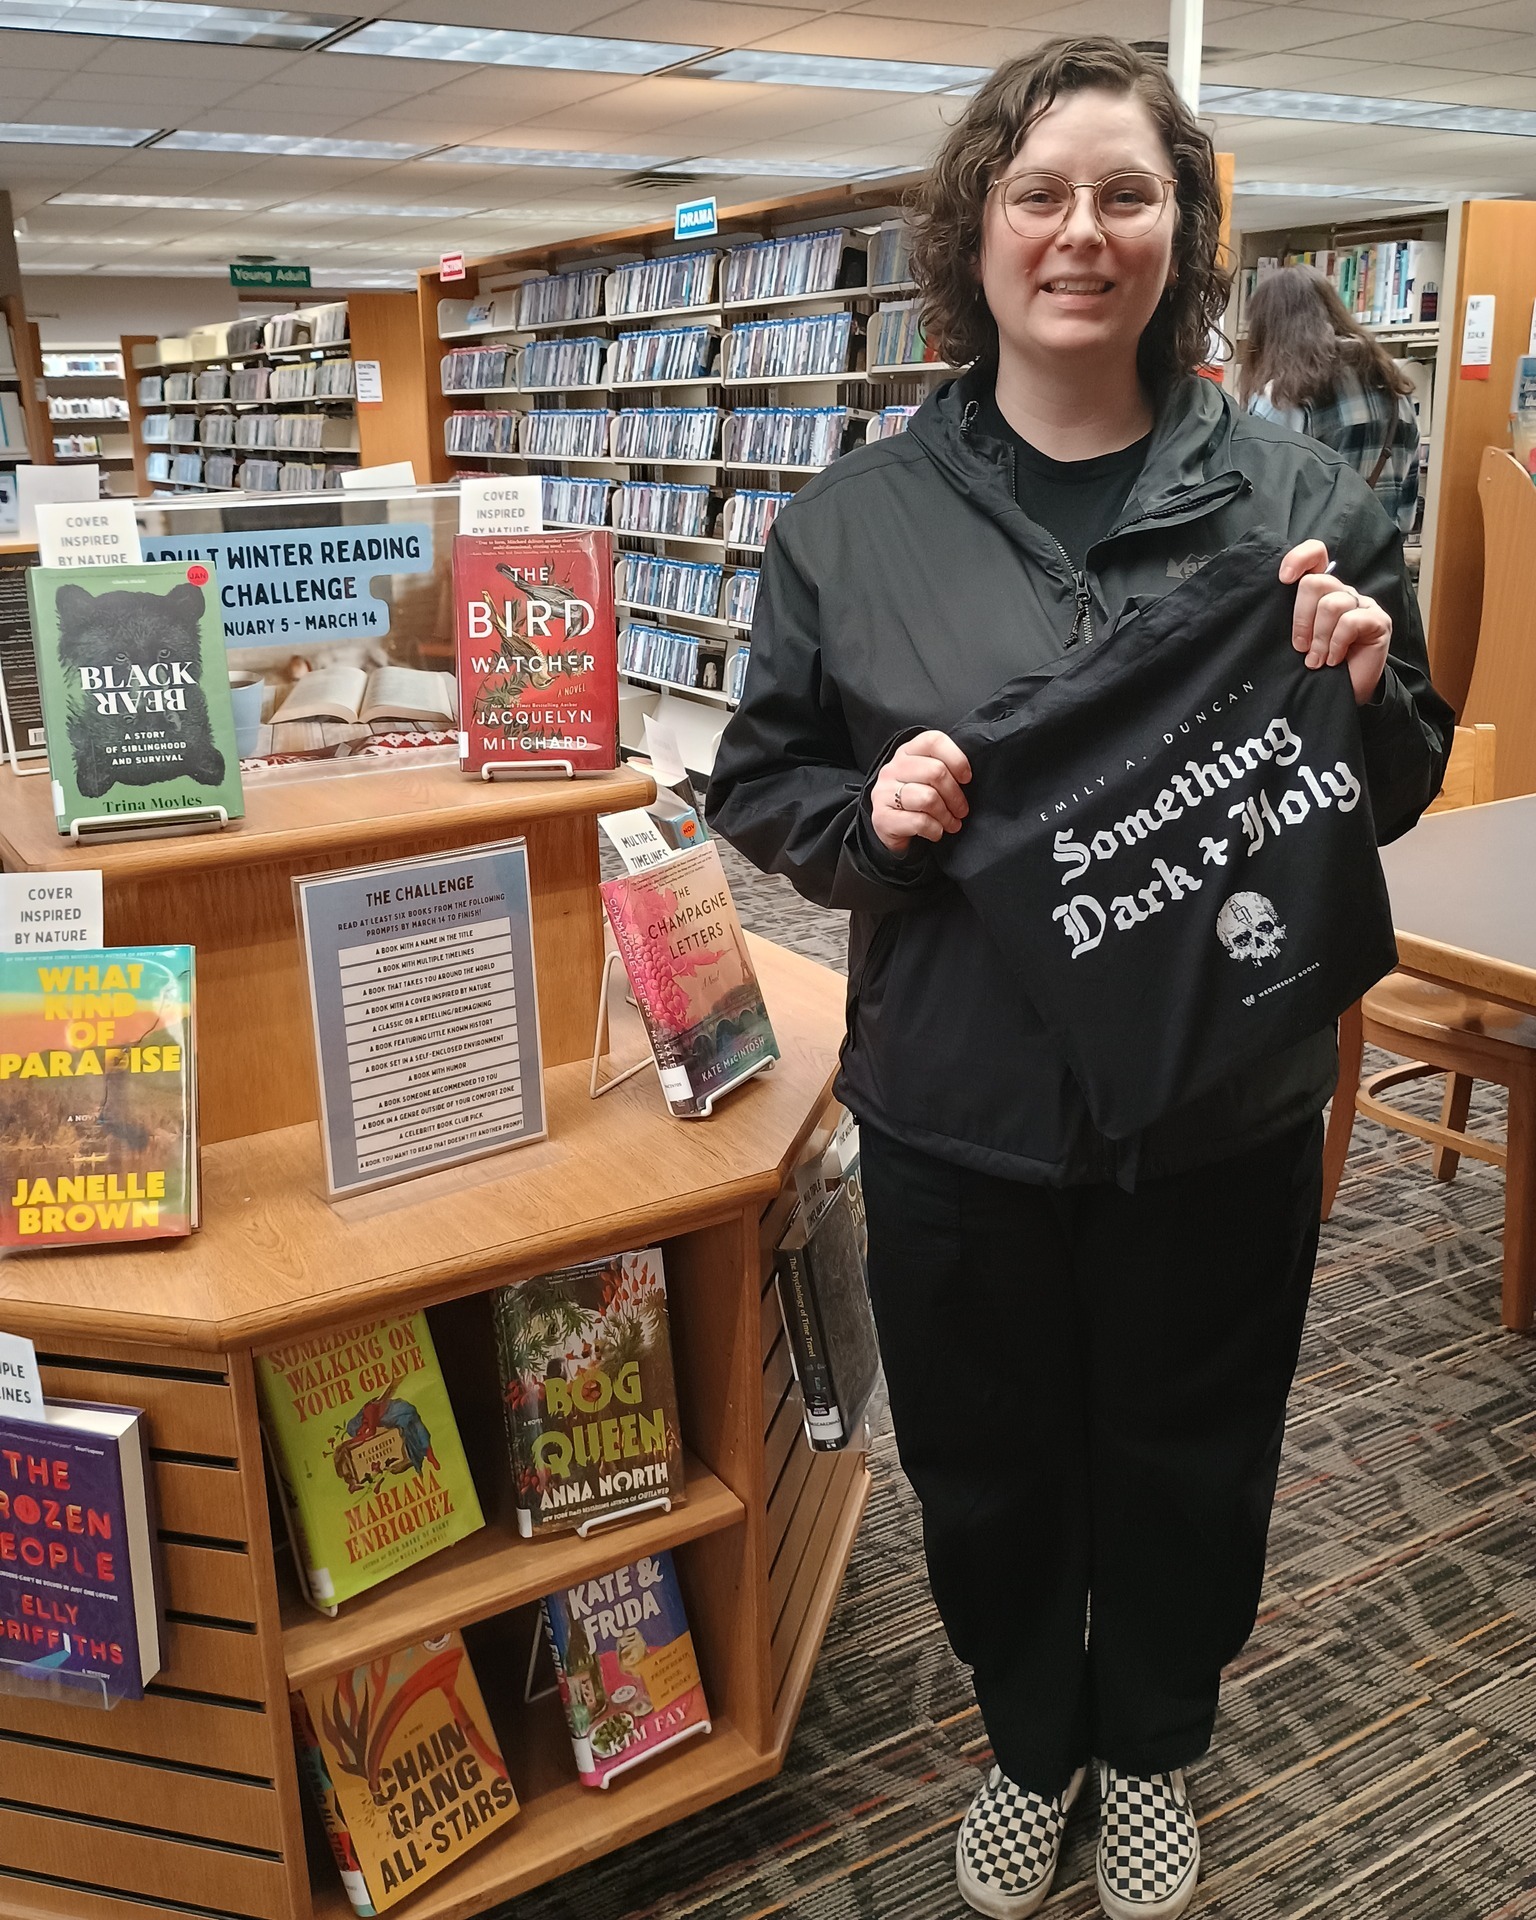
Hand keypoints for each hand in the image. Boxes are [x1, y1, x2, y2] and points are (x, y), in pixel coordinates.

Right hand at [871, 729, 971, 853]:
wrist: (889, 830)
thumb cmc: (916, 803)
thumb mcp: (927, 779)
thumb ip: (943, 769)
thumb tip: (967, 777)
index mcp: (906, 753)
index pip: (933, 741)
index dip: (957, 759)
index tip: (966, 778)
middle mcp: (892, 769)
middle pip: (935, 771)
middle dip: (956, 795)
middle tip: (961, 810)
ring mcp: (884, 792)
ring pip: (928, 798)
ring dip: (947, 816)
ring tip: (951, 824)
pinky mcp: (882, 817)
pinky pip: (919, 822)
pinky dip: (935, 830)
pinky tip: (936, 832)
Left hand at [1279, 540, 1390, 705]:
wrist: (1339, 696)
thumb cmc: (1314, 668)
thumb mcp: (1297, 639)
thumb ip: (1289, 617)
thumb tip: (1268, 605)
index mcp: (1321, 592)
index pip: (1316, 554)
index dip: (1299, 559)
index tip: (1283, 580)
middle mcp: (1342, 593)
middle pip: (1315, 583)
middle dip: (1301, 619)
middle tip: (1300, 648)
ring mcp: (1363, 605)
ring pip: (1331, 604)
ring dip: (1319, 639)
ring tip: (1317, 660)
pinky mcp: (1378, 620)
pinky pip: (1350, 622)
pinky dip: (1336, 644)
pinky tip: (1334, 660)